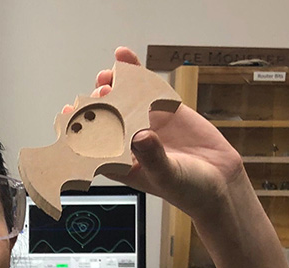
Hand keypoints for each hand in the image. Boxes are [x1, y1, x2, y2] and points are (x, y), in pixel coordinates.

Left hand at [64, 47, 247, 219]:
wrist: (220, 182)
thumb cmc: (188, 189)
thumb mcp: (168, 176)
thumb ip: (153, 157)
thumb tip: (140, 137)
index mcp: (119, 162)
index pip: (90, 145)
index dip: (77, 130)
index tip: (67, 116)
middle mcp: (126, 141)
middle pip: (102, 117)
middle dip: (96, 104)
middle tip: (99, 94)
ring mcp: (144, 122)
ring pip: (120, 99)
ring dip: (109, 85)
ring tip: (107, 77)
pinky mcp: (163, 109)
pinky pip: (145, 87)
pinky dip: (134, 70)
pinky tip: (123, 56)